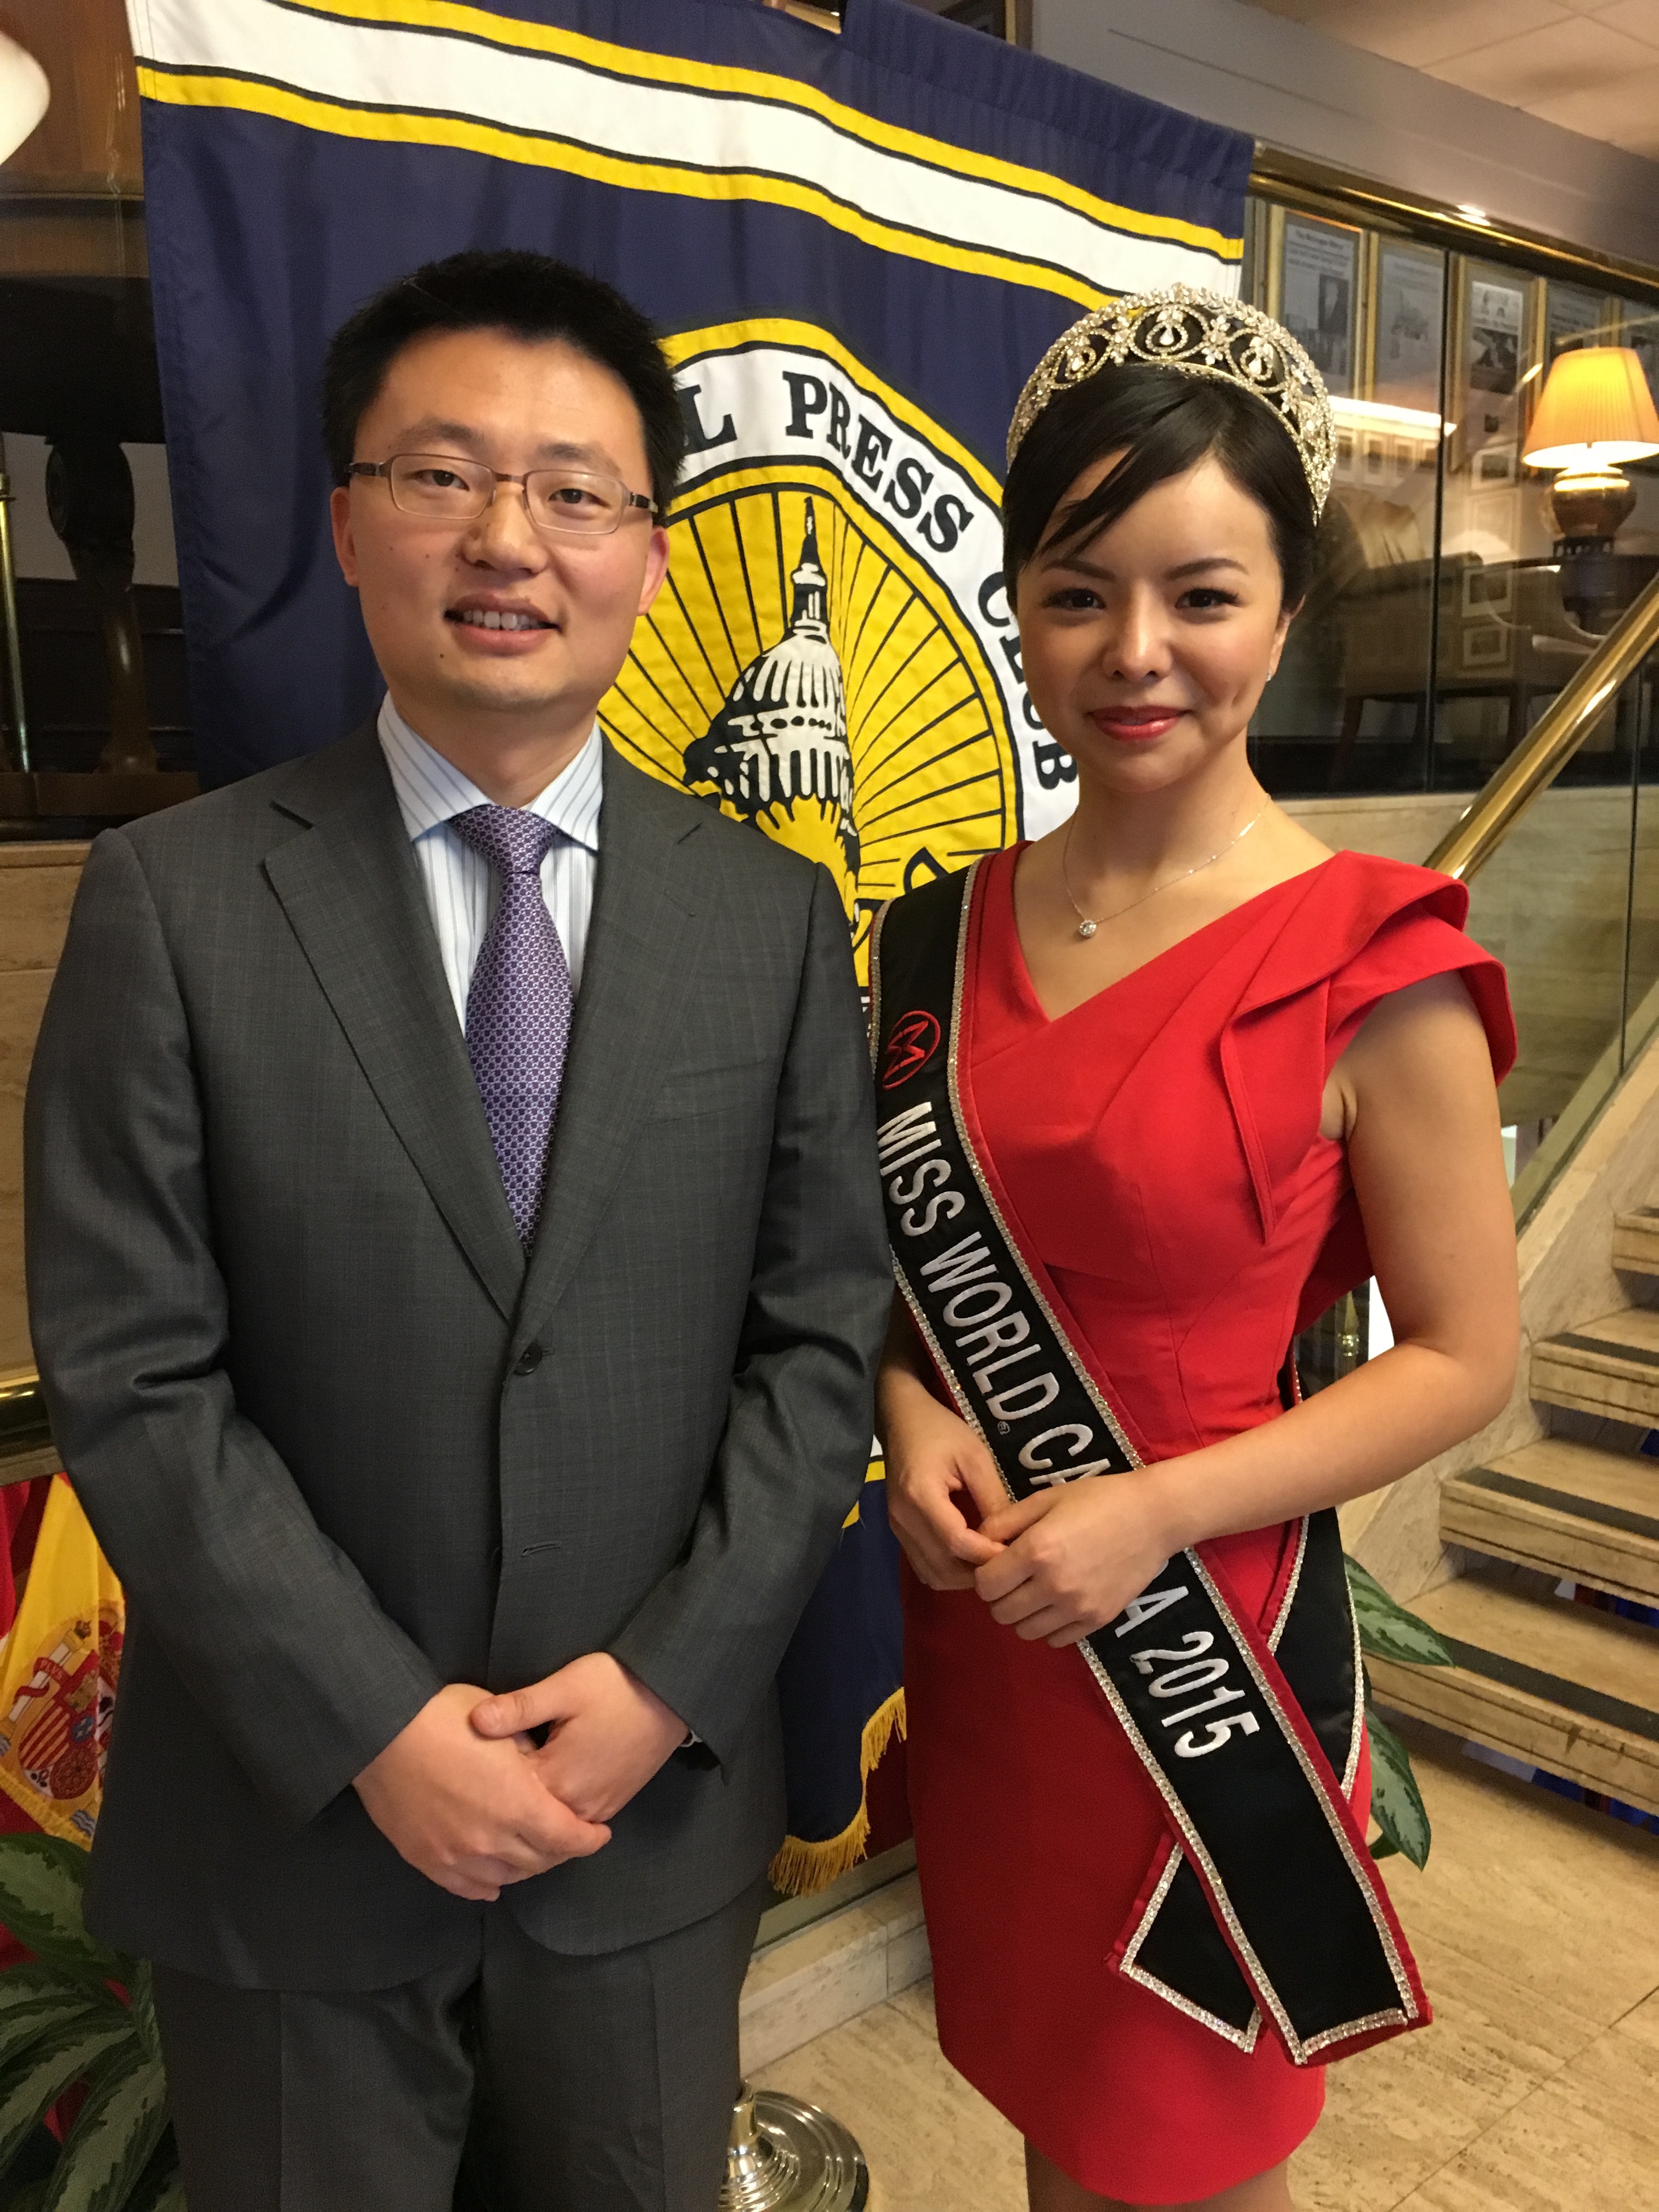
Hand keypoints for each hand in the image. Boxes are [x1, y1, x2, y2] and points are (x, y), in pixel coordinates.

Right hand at [354, 1682, 610, 1900]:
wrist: (380, 1731)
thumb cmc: (443, 1716)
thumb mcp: (502, 1725)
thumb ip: (529, 1757)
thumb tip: (542, 1772)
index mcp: (517, 1803)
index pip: (567, 1837)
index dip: (589, 1839)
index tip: (600, 1834)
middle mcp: (490, 1838)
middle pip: (540, 1860)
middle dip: (560, 1850)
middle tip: (568, 1837)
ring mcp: (457, 1854)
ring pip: (506, 1878)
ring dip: (525, 1866)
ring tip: (533, 1852)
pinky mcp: (427, 1860)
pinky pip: (467, 1886)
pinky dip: (487, 1884)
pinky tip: (495, 1881)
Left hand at [470, 1653, 687, 1823]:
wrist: (671, 1693)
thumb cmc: (615, 1687)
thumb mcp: (564, 1688)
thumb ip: (519, 1708)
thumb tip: (475, 1720)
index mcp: (558, 1778)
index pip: (506, 1798)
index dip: (484, 1783)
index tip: (470, 1766)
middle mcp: (576, 1805)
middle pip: (526, 1821)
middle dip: (502, 1807)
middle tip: (477, 1792)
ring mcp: (597, 1809)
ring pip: (550, 1829)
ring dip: (528, 1817)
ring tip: (502, 1800)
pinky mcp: (611, 1804)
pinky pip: (572, 1824)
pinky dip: (552, 1819)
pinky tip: (538, 1800)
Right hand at [882, 1378, 1007, 1590]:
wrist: (901, 1419)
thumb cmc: (940, 1430)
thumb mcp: (975, 1457)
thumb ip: (993, 1498)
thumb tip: (1012, 1537)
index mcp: (921, 1495)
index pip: (956, 1542)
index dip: (986, 1555)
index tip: (1015, 1552)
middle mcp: (904, 1519)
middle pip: (943, 1567)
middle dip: (978, 1572)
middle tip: (1008, 1562)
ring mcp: (897, 1527)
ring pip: (932, 1573)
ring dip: (963, 1576)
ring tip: (990, 1562)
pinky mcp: (899, 1530)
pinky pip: (923, 1565)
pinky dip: (948, 1570)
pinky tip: (969, 1558)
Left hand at [975, 1473, 1174, 1646]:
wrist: (1153, 1517)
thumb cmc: (1097, 1499)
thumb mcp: (1045, 1499)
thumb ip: (1005, 1522)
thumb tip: (977, 1543)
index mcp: (1036, 1551)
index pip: (985, 1585)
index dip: (984, 1574)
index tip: (996, 1563)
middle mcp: (1053, 1585)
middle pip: (1001, 1612)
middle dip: (1000, 1596)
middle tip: (1014, 1577)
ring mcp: (1077, 1607)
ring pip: (1025, 1631)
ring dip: (1022, 1614)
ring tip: (1035, 1590)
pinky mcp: (1097, 1620)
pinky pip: (1056, 1640)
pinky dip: (1048, 1626)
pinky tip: (1057, 1602)